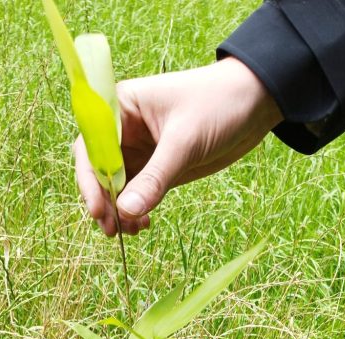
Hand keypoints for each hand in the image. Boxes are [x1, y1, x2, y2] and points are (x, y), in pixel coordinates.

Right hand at [74, 57, 282, 236]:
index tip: (99, 208)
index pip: (91, 146)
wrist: (256, 102)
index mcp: (121, 107)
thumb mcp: (185, 141)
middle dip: (104, 201)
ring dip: (119, 212)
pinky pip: (136, 195)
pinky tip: (144, 224)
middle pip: (98, 171)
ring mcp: (140, 151)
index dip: (89, 178)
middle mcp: (124, 130)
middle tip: (113, 230)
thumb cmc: (218, 103)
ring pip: (116, 188)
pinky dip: (135, 212)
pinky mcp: (157, 169)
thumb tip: (125, 211)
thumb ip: (155, 177)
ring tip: (134, 231)